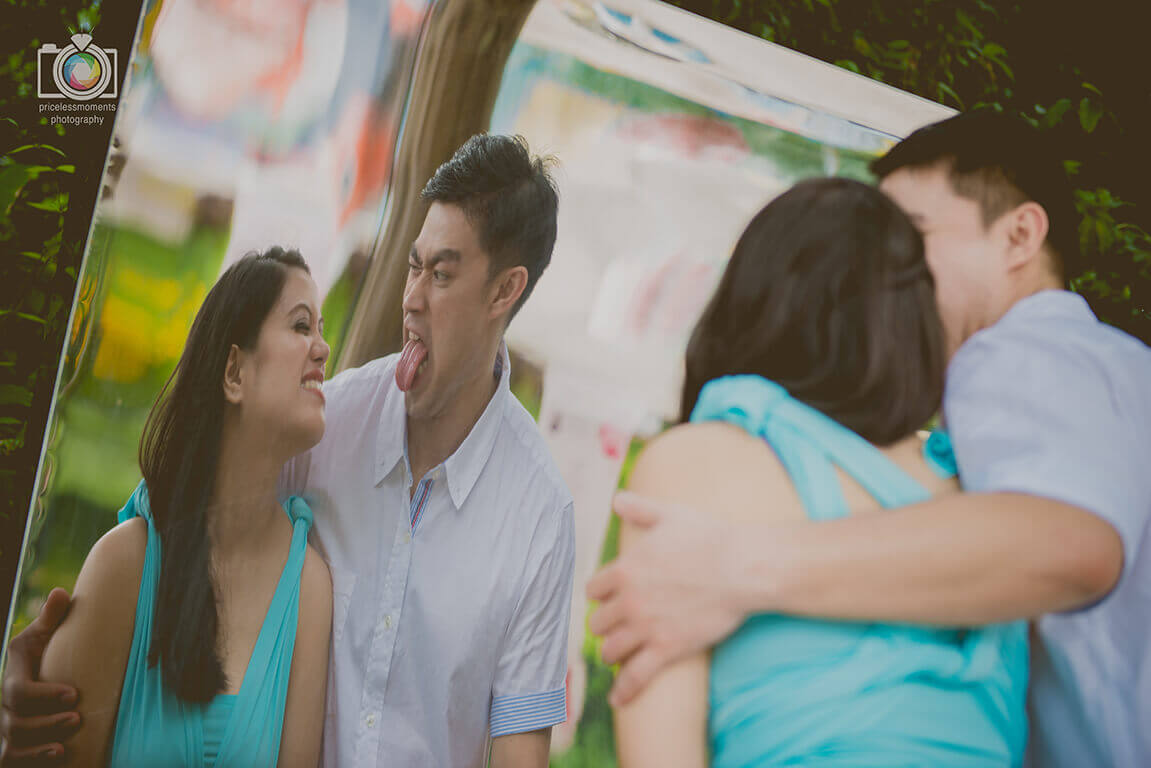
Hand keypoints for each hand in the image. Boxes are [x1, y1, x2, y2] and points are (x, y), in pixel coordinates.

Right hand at [1, 589, 79, 765]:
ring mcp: (5, 726)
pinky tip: (56, 757)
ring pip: (11, 743)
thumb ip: (53, 618)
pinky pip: (11, 760)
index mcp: (14, 674)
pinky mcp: (11, 745)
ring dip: (38, 746)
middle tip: (76, 718)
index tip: (74, 694)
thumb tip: (61, 592)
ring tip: (65, 745)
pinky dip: (30, 761)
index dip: (43, 695)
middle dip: (45, 722)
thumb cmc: (48, 653)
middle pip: (15, 720)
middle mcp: (4, 703)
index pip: (18, 690)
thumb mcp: (46, 636)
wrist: (40, 680)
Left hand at [586, 492, 749, 707]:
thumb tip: (618, 499)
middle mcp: (629, 600)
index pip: (593, 588)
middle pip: (598, 621)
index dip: (601, 593)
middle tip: (615, 626)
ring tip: (619, 654)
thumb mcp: (670, 514)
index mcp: (625, 569)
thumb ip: (640, 508)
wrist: (742, 568)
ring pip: (611, 649)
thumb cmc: (710, 537)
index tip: (608, 596)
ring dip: (613, 652)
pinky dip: (624, 691)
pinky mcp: (667, 649)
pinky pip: (636, 676)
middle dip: (606, 623)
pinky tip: (617, 701)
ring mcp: (646, 627)